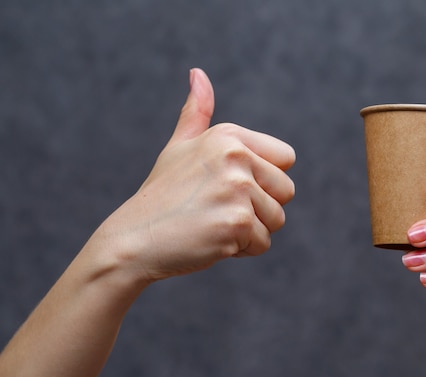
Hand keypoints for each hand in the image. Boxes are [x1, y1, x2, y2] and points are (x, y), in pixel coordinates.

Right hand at [94, 68, 295, 281]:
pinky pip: (263, 243)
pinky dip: (241, 250)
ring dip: (251, 231)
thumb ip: (196, 113)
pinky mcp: (236, 223)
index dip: (264, 179)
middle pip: (287, 191)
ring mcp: (237, 190)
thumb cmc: (162, 194)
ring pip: (277, 219)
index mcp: (229, 135)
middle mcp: (236, 157)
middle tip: (220, 208)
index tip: (230, 185)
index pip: (286, 158)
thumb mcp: (179, 147)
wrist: (135, 239)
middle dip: (261, 207)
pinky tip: (210, 240)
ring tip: (214, 223)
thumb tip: (198, 73)